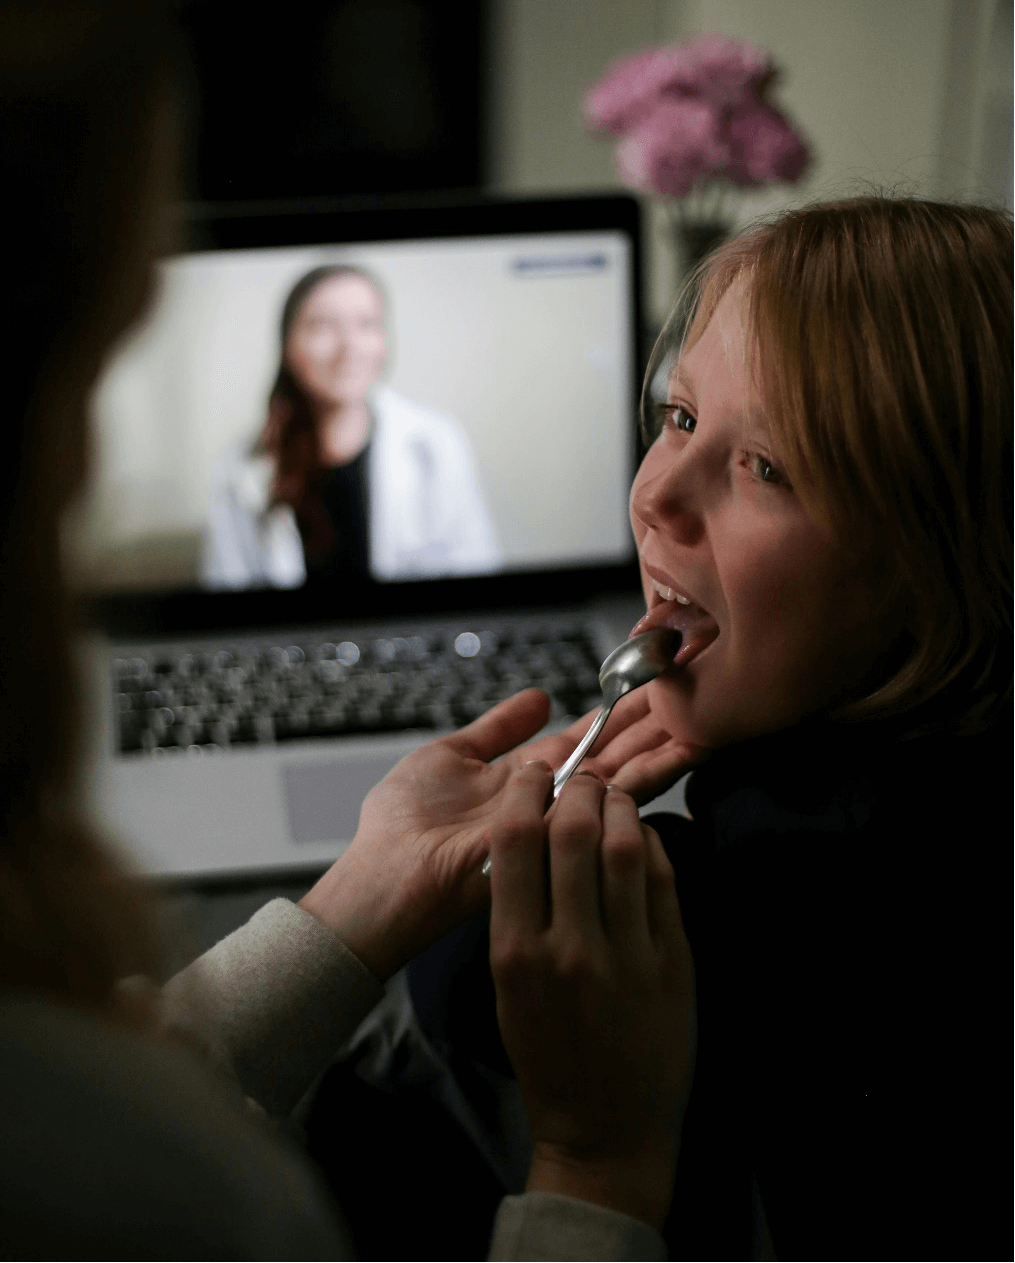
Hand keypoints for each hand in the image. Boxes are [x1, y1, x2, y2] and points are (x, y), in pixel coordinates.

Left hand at [299, 684, 706, 980]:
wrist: (388, 872)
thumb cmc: (404, 822)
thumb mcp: (450, 754)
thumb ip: (497, 728)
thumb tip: (538, 698)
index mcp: (524, 778)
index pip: (583, 742)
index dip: (616, 717)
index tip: (649, 689)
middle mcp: (548, 800)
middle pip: (612, 758)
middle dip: (650, 728)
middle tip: (693, 696)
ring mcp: (559, 820)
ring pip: (623, 779)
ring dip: (663, 747)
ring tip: (701, 718)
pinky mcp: (564, 838)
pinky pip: (613, 806)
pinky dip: (652, 777)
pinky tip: (683, 752)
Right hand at [488, 764, 696, 1229]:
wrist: (606, 1130)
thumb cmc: (548, 1056)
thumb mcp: (507, 988)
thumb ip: (516, 916)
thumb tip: (531, 838)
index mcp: (516, 953)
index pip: (514, 844)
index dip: (525, 793)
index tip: (532, 773)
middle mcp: (570, 948)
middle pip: (574, 831)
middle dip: (578, 787)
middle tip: (580, 776)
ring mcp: (628, 955)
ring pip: (626, 846)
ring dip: (619, 805)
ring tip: (612, 795)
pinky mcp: (673, 962)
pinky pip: (664, 880)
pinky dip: (652, 843)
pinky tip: (642, 835)